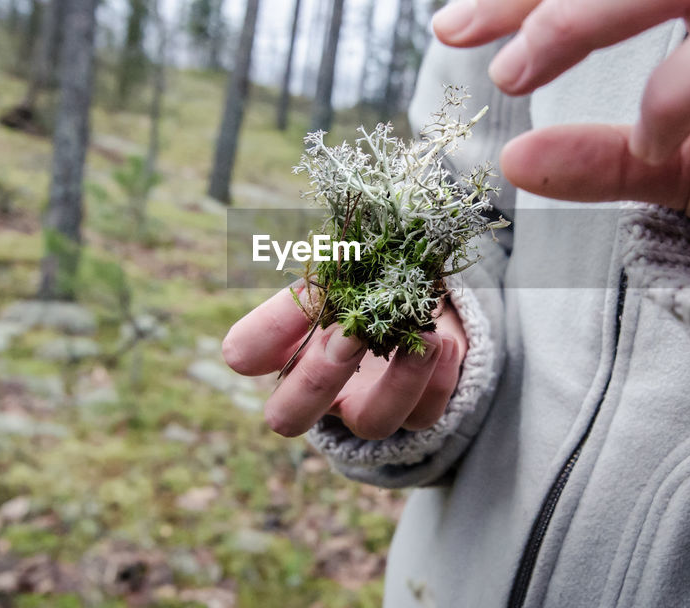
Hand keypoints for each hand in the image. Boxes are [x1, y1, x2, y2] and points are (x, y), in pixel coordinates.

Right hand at [222, 282, 466, 438]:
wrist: (428, 294)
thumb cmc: (376, 278)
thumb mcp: (349, 265)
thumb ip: (333, 266)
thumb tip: (333, 272)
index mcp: (288, 344)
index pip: (245, 353)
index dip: (259, 335)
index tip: (305, 296)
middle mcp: (320, 387)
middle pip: (288, 417)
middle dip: (316, 378)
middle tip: (349, 335)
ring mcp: (368, 406)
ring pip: (372, 424)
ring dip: (398, 383)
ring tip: (426, 340)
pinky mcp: (417, 411)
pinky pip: (426, 414)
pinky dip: (438, 378)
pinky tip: (444, 343)